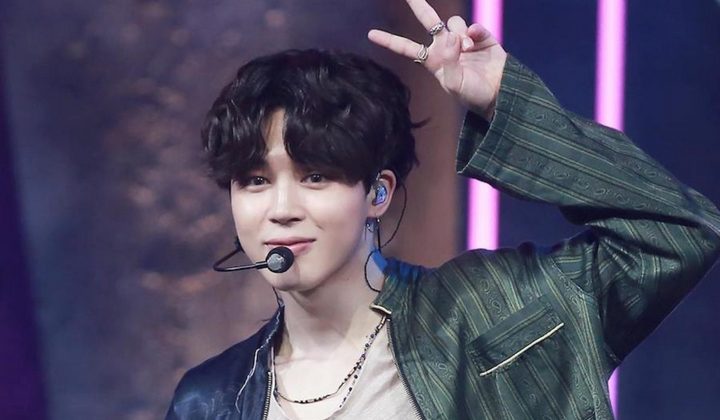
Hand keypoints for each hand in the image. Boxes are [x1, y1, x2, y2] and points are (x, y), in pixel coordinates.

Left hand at [368, 0, 506, 119]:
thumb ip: (449, 62)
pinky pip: (473, 26)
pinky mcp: (482, 38)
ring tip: (466, 49)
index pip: (407, 48)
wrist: (499, 95)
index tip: (371, 34)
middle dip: (419, 5)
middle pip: (429, 21)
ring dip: (458, 32)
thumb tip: (451, 37)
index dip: (390, 41)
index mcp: (434, 61)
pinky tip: (475, 40)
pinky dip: (474, 31)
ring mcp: (463, 40)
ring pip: (454, 22)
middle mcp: (446, 47)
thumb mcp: (454, 86)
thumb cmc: (473, 96)